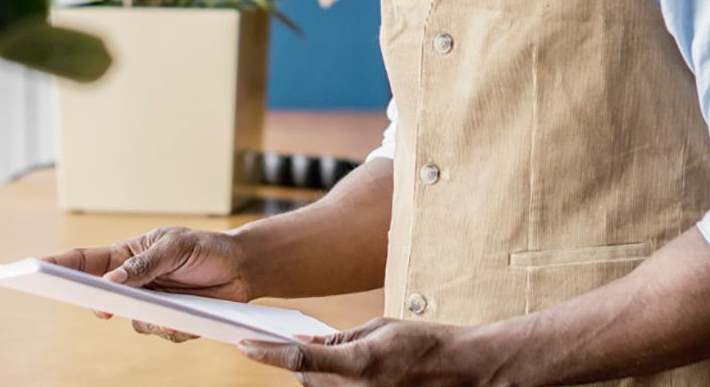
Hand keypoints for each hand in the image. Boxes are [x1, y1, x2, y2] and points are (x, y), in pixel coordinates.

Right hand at [40, 226, 249, 342]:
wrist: (241, 269)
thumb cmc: (205, 248)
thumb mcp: (175, 247)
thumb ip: (143, 263)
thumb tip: (113, 281)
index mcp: (125, 256)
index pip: (85, 261)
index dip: (58, 266)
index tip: (35, 269)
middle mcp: (132, 282)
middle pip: (100, 298)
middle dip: (99, 305)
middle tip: (105, 309)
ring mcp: (149, 304)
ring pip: (133, 323)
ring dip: (152, 318)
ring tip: (174, 311)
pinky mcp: (169, 321)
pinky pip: (161, 333)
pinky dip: (176, 327)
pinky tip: (192, 317)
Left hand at [238, 317, 495, 386]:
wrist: (465, 372)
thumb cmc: (426, 344)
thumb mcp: (381, 329)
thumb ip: (341, 338)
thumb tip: (308, 342)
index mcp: (360, 365)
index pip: (300, 358)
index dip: (267, 352)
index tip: (244, 344)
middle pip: (306, 378)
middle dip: (298, 361)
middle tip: (294, 341)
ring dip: (318, 375)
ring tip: (337, 357)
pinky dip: (335, 385)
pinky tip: (346, 372)